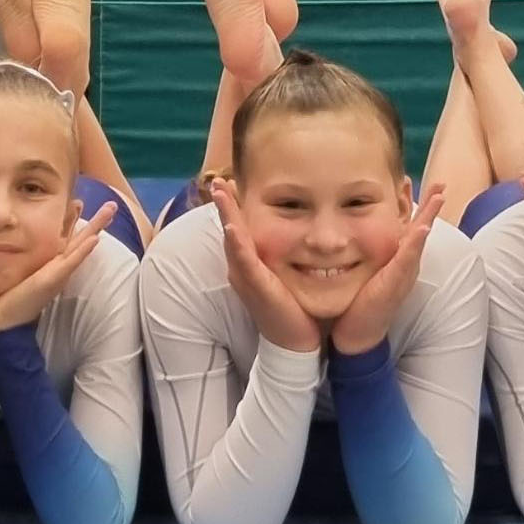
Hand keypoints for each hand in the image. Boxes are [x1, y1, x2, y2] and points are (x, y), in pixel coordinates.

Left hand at [0, 202, 116, 330]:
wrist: (3, 321)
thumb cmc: (7, 297)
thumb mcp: (17, 271)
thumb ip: (18, 257)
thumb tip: (9, 242)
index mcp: (52, 265)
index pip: (68, 239)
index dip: (76, 221)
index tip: (81, 202)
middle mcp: (59, 268)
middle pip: (82, 240)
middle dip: (97, 222)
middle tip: (113, 205)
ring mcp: (58, 274)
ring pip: (82, 246)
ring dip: (97, 229)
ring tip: (111, 211)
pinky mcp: (52, 281)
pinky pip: (71, 263)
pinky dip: (83, 251)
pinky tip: (95, 239)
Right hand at [209, 178, 319, 353]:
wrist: (297, 343)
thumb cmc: (295, 308)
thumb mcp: (288, 275)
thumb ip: (291, 254)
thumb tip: (304, 234)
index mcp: (251, 264)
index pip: (240, 229)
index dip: (233, 206)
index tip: (230, 182)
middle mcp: (244, 269)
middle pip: (230, 230)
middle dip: (224, 205)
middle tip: (218, 181)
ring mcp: (247, 278)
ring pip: (233, 241)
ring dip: (226, 216)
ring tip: (220, 192)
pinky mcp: (256, 288)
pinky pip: (245, 263)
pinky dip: (238, 245)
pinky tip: (232, 229)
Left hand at [329, 184, 445, 354]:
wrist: (356, 334)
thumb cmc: (358, 303)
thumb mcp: (363, 272)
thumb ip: (361, 253)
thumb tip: (349, 233)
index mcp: (397, 259)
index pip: (408, 226)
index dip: (413, 205)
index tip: (411, 181)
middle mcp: (405, 264)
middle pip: (421, 228)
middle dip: (431, 205)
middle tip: (441, 183)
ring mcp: (403, 273)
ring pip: (419, 240)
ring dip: (430, 217)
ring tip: (440, 197)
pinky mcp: (395, 283)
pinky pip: (407, 260)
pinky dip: (415, 244)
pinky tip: (422, 229)